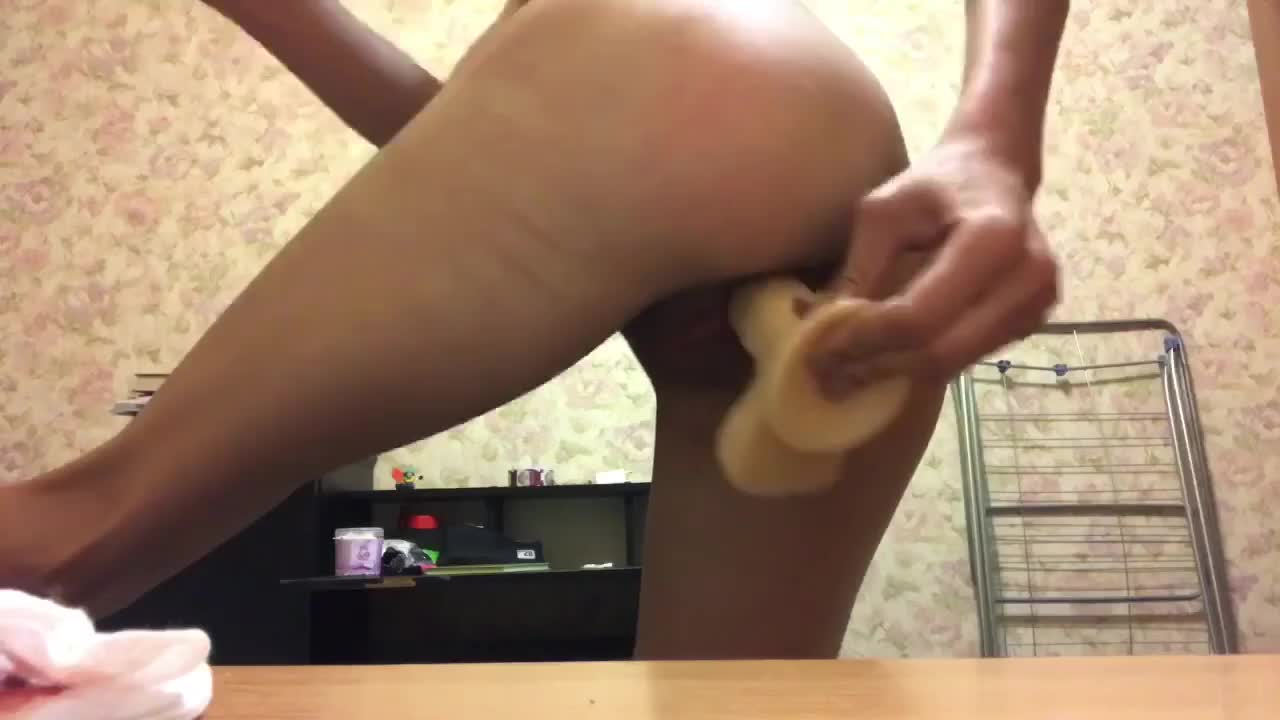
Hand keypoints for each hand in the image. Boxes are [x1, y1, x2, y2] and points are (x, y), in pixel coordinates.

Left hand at [815, 135, 1058, 393]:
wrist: (995, 172)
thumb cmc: (934, 184)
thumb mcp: (883, 212)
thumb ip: (860, 270)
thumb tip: (821, 329)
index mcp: (994, 239)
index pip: (920, 316)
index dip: (867, 339)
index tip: (820, 350)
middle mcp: (1028, 278)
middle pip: (939, 352)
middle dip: (876, 367)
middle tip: (826, 375)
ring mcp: (1037, 305)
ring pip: (952, 364)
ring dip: (894, 374)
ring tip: (846, 371)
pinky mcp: (1031, 322)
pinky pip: (966, 358)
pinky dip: (920, 365)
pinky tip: (883, 359)